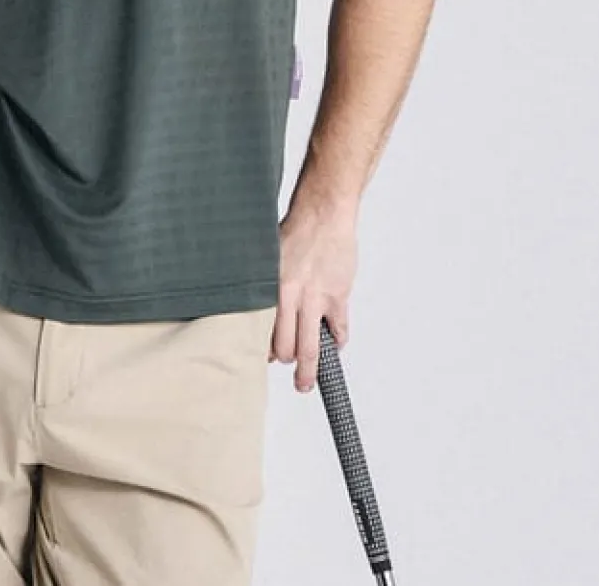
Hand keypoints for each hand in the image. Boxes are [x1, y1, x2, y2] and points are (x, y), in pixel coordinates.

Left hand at [269, 199, 357, 392]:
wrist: (323, 214)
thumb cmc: (295, 231)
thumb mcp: (270, 258)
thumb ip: (268, 285)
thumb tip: (259, 309)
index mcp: (272, 287)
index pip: (264, 330)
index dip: (265, 350)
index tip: (265, 359)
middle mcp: (292, 297)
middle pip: (287, 347)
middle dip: (288, 365)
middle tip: (290, 376)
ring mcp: (317, 300)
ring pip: (311, 348)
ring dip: (309, 371)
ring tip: (306, 384)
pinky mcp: (339, 297)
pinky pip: (340, 331)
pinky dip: (338, 342)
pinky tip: (334, 346)